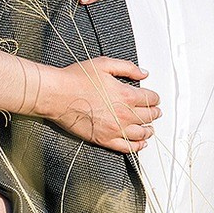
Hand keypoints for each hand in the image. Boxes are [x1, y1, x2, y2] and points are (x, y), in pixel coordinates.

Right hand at [41, 57, 160, 152]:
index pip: (150, 98)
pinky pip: (127, 147)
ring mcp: (115, 129)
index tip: (154, 98)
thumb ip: (127, 68)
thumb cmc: (76, 80)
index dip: (155, 97)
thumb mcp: (104, 64)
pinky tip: (141, 144)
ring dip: (149, 130)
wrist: (57, 95)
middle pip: (149, 116)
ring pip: (141, 134)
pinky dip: (137, 146)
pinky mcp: (104, 140)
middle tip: (156, 112)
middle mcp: (124, 114)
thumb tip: (143, 73)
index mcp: (126, 95)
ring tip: (150, 128)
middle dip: (155, 113)